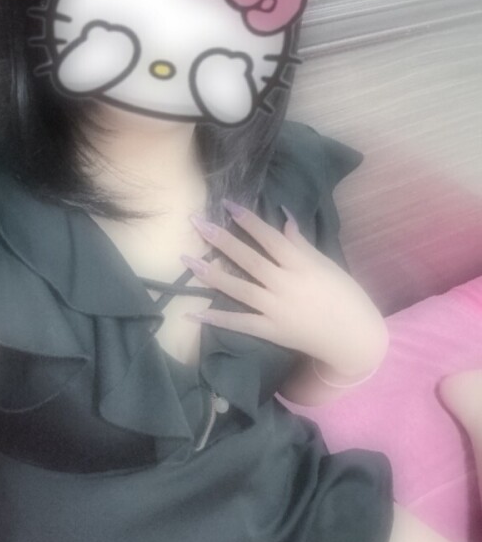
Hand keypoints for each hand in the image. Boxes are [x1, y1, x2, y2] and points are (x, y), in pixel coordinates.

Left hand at [181, 199, 388, 375]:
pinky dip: (218, 318)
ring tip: (187, 260)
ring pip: (239, 289)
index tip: (226, 204)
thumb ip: (300, 242)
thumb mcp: (326, 264)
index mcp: (302, 264)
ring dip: (211, 274)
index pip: (269, 237)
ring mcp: (277, 309)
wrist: (354, 338)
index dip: (248, 220)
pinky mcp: (271, 331)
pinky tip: (194, 313)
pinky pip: (240, 323)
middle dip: (221, 240)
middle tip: (196, 223)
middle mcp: (286, 284)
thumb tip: (283, 215)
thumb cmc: (344, 296)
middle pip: (248, 259)